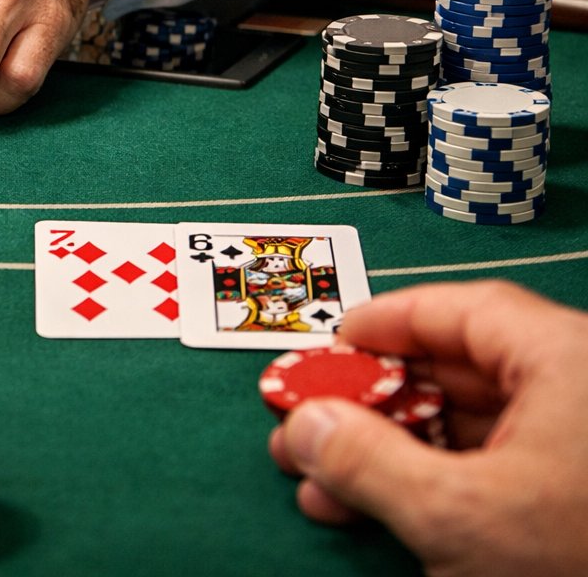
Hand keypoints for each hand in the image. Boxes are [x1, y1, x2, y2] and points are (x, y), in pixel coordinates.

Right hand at [268, 280, 587, 575]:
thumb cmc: (585, 562)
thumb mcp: (458, 513)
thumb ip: (366, 459)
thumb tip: (304, 425)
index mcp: (570, 361)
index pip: (462, 312)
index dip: (385, 326)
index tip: (329, 348)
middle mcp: (583, 392)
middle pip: (458, 373)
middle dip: (371, 404)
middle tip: (307, 421)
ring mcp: (586, 449)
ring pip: (470, 430)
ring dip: (389, 454)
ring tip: (321, 484)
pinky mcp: (581, 499)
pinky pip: (496, 471)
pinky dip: (432, 486)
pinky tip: (376, 510)